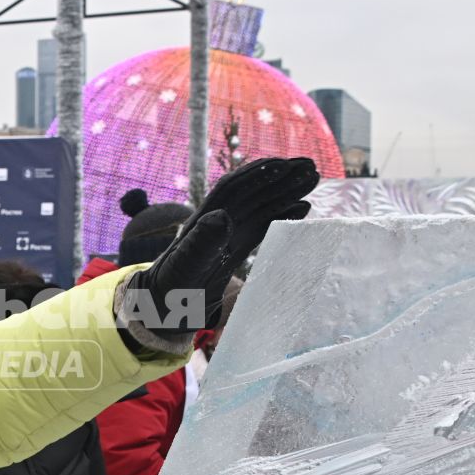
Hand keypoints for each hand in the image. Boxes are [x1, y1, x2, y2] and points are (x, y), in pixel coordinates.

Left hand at [118, 157, 317, 345]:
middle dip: (280, 177)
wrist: (161, 308)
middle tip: (311, 167)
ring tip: (313, 179)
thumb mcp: (184, 268)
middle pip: (253, 191)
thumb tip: (222, 216)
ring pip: (261, 205)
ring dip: (286, 191)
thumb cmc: (169, 290)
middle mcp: (217, 221)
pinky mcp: (234, 249)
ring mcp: (227, 235)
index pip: (234, 188)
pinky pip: (262, 225)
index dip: (259, 175)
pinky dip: (282, 214)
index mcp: (204, 220)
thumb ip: (201, 244)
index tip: (285, 166)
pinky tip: (302, 208)